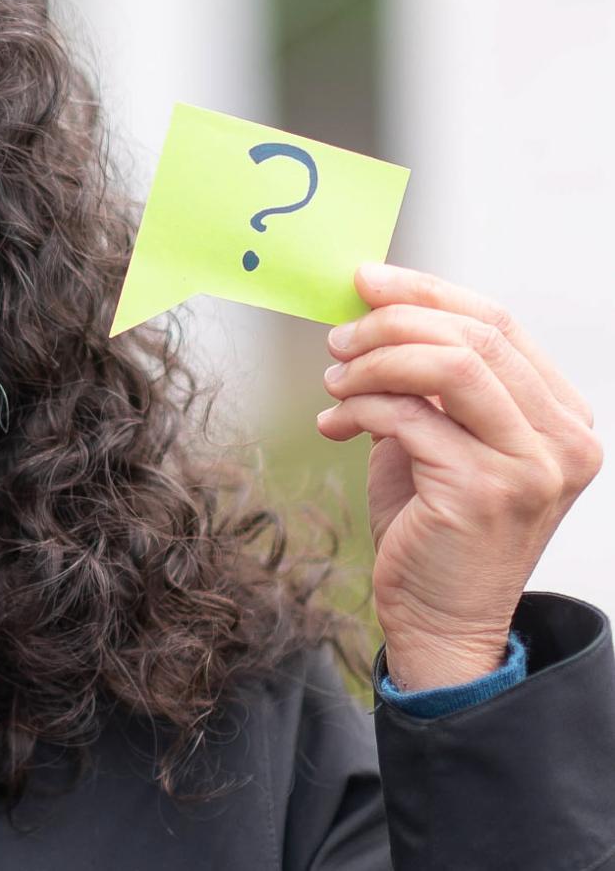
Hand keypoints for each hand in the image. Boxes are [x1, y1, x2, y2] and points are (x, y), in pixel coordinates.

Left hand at [316, 263, 602, 690]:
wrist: (440, 620)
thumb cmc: (434, 529)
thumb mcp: (440, 438)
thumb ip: (426, 383)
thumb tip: (375, 312)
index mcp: (561, 415)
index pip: (498, 323)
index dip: (426, 293)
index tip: (368, 281)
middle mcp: (564, 438)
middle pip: (475, 336)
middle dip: (392, 324)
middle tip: (339, 337)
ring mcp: (531, 466)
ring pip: (450, 366)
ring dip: (376, 361)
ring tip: (336, 378)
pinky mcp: (484, 490)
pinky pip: (410, 417)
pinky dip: (361, 406)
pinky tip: (336, 422)